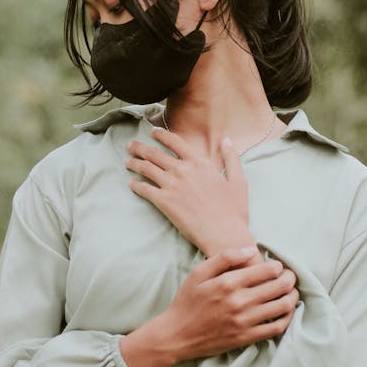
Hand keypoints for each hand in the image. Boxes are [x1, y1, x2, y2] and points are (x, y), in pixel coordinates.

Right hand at [119, 248, 299, 366]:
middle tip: (289, 276)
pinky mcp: (247, 338)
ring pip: (282, 306)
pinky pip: (276, 327)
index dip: (278, 266)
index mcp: (229, 282)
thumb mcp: (199, 272)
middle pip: (280, 286)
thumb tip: (251, 250)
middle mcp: (239, 301)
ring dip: (292, 296)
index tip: (277, 266)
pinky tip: (286, 311)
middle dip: (290, 278)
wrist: (177, 335)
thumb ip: (225, 257)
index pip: (268, 270)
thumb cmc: (187, 301)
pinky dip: (287, 317)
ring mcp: (245, 321)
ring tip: (291, 292)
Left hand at [126, 127, 251, 255]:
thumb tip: (227, 140)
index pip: (175, 142)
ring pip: (146, 169)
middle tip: (130, 145)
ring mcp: (171, 186)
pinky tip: (131, 184)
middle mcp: (183, 170)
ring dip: (134, 163)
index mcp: (200, 163)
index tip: (152, 131)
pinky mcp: (164, 202)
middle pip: (155, 153)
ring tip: (127, 162)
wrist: (224, 235)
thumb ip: (231, 158)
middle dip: (140, 148)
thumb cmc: (233, 210)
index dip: (161, 135)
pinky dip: (136, 185)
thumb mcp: (238, 180)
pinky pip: (144, 189)